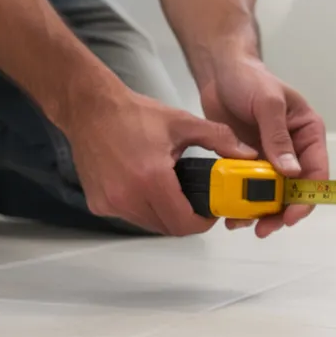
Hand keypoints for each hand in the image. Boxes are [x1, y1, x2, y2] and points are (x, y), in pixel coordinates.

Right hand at [63, 87, 258, 235]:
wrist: (89, 108)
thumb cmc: (131, 114)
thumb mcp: (182, 123)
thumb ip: (219, 138)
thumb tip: (245, 153)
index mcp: (151, 179)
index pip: (183, 223)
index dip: (201, 223)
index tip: (209, 212)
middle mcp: (127, 196)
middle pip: (167, 228)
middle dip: (185, 219)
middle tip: (195, 202)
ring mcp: (110, 202)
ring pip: (148, 224)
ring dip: (163, 214)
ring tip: (171, 191)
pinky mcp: (98, 203)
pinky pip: (129, 216)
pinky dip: (142, 208)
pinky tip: (146, 187)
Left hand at [198, 56, 328, 237]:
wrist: (220, 72)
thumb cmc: (250, 78)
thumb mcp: (268, 104)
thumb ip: (278, 137)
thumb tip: (290, 172)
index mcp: (308, 134)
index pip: (317, 173)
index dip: (307, 198)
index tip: (291, 215)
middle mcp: (294, 150)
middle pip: (296, 191)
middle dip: (282, 212)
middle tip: (264, 228)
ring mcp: (272, 158)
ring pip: (273, 195)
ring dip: (261, 213)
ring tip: (242, 223)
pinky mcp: (250, 162)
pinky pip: (250, 189)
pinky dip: (243, 203)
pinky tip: (231, 212)